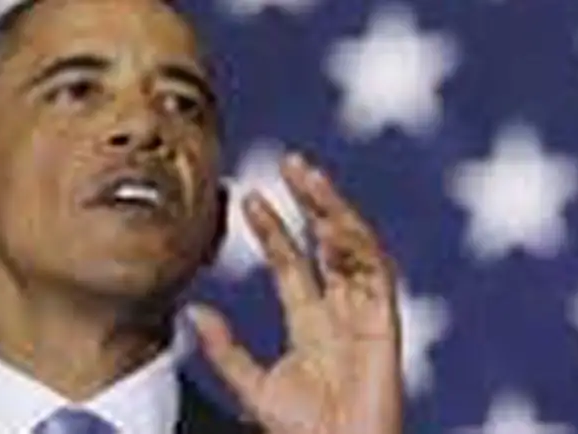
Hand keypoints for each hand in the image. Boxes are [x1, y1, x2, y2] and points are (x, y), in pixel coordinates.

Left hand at [189, 153, 401, 433]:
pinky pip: (375, 275)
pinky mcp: (384, 325)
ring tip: (309, 177)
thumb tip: (193, 313)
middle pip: (327, 244)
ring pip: (354, 249)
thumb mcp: (252, 387)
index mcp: (311, 324)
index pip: (292, 263)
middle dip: (311, 203)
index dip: (273, 229)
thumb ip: (226, 350)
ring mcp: (365, 315)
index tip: (248, 197)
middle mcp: (340, 311)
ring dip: (333, 211)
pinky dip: (357, 245)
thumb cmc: (302, 433)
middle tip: (289, 163)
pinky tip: (333, 220)